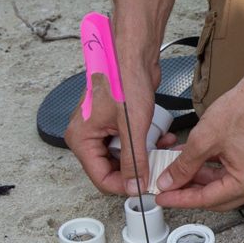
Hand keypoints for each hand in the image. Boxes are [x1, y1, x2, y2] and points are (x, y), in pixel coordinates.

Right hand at [68, 39, 170, 196]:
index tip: (144, 187)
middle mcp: (87, 135)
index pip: (100, 177)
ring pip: (123, 157)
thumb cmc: (124, 80)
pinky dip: (144, 144)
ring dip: (143, 156)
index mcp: (81, 138)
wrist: (134, 55)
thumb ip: (133, 160)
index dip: (123, 185)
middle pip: (111, 169)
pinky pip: (129, 143)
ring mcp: (101, 128)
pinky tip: (160, 138)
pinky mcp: (115, 122)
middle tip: (157, 169)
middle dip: (136, 170)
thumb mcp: (132, 127)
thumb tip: (134, 185)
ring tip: (162, 150)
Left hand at [152, 66, 243, 209]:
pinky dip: (216, 171)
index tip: (163, 197)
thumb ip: (183, 166)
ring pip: (226, 187)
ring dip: (202, 181)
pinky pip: (236, 176)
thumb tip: (169, 182)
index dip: (180, 199)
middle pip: (218, 198)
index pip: (207, 200)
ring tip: (179, 172)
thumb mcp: (204, 139)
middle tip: (169, 187)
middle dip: (191, 192)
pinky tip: (198, 163)